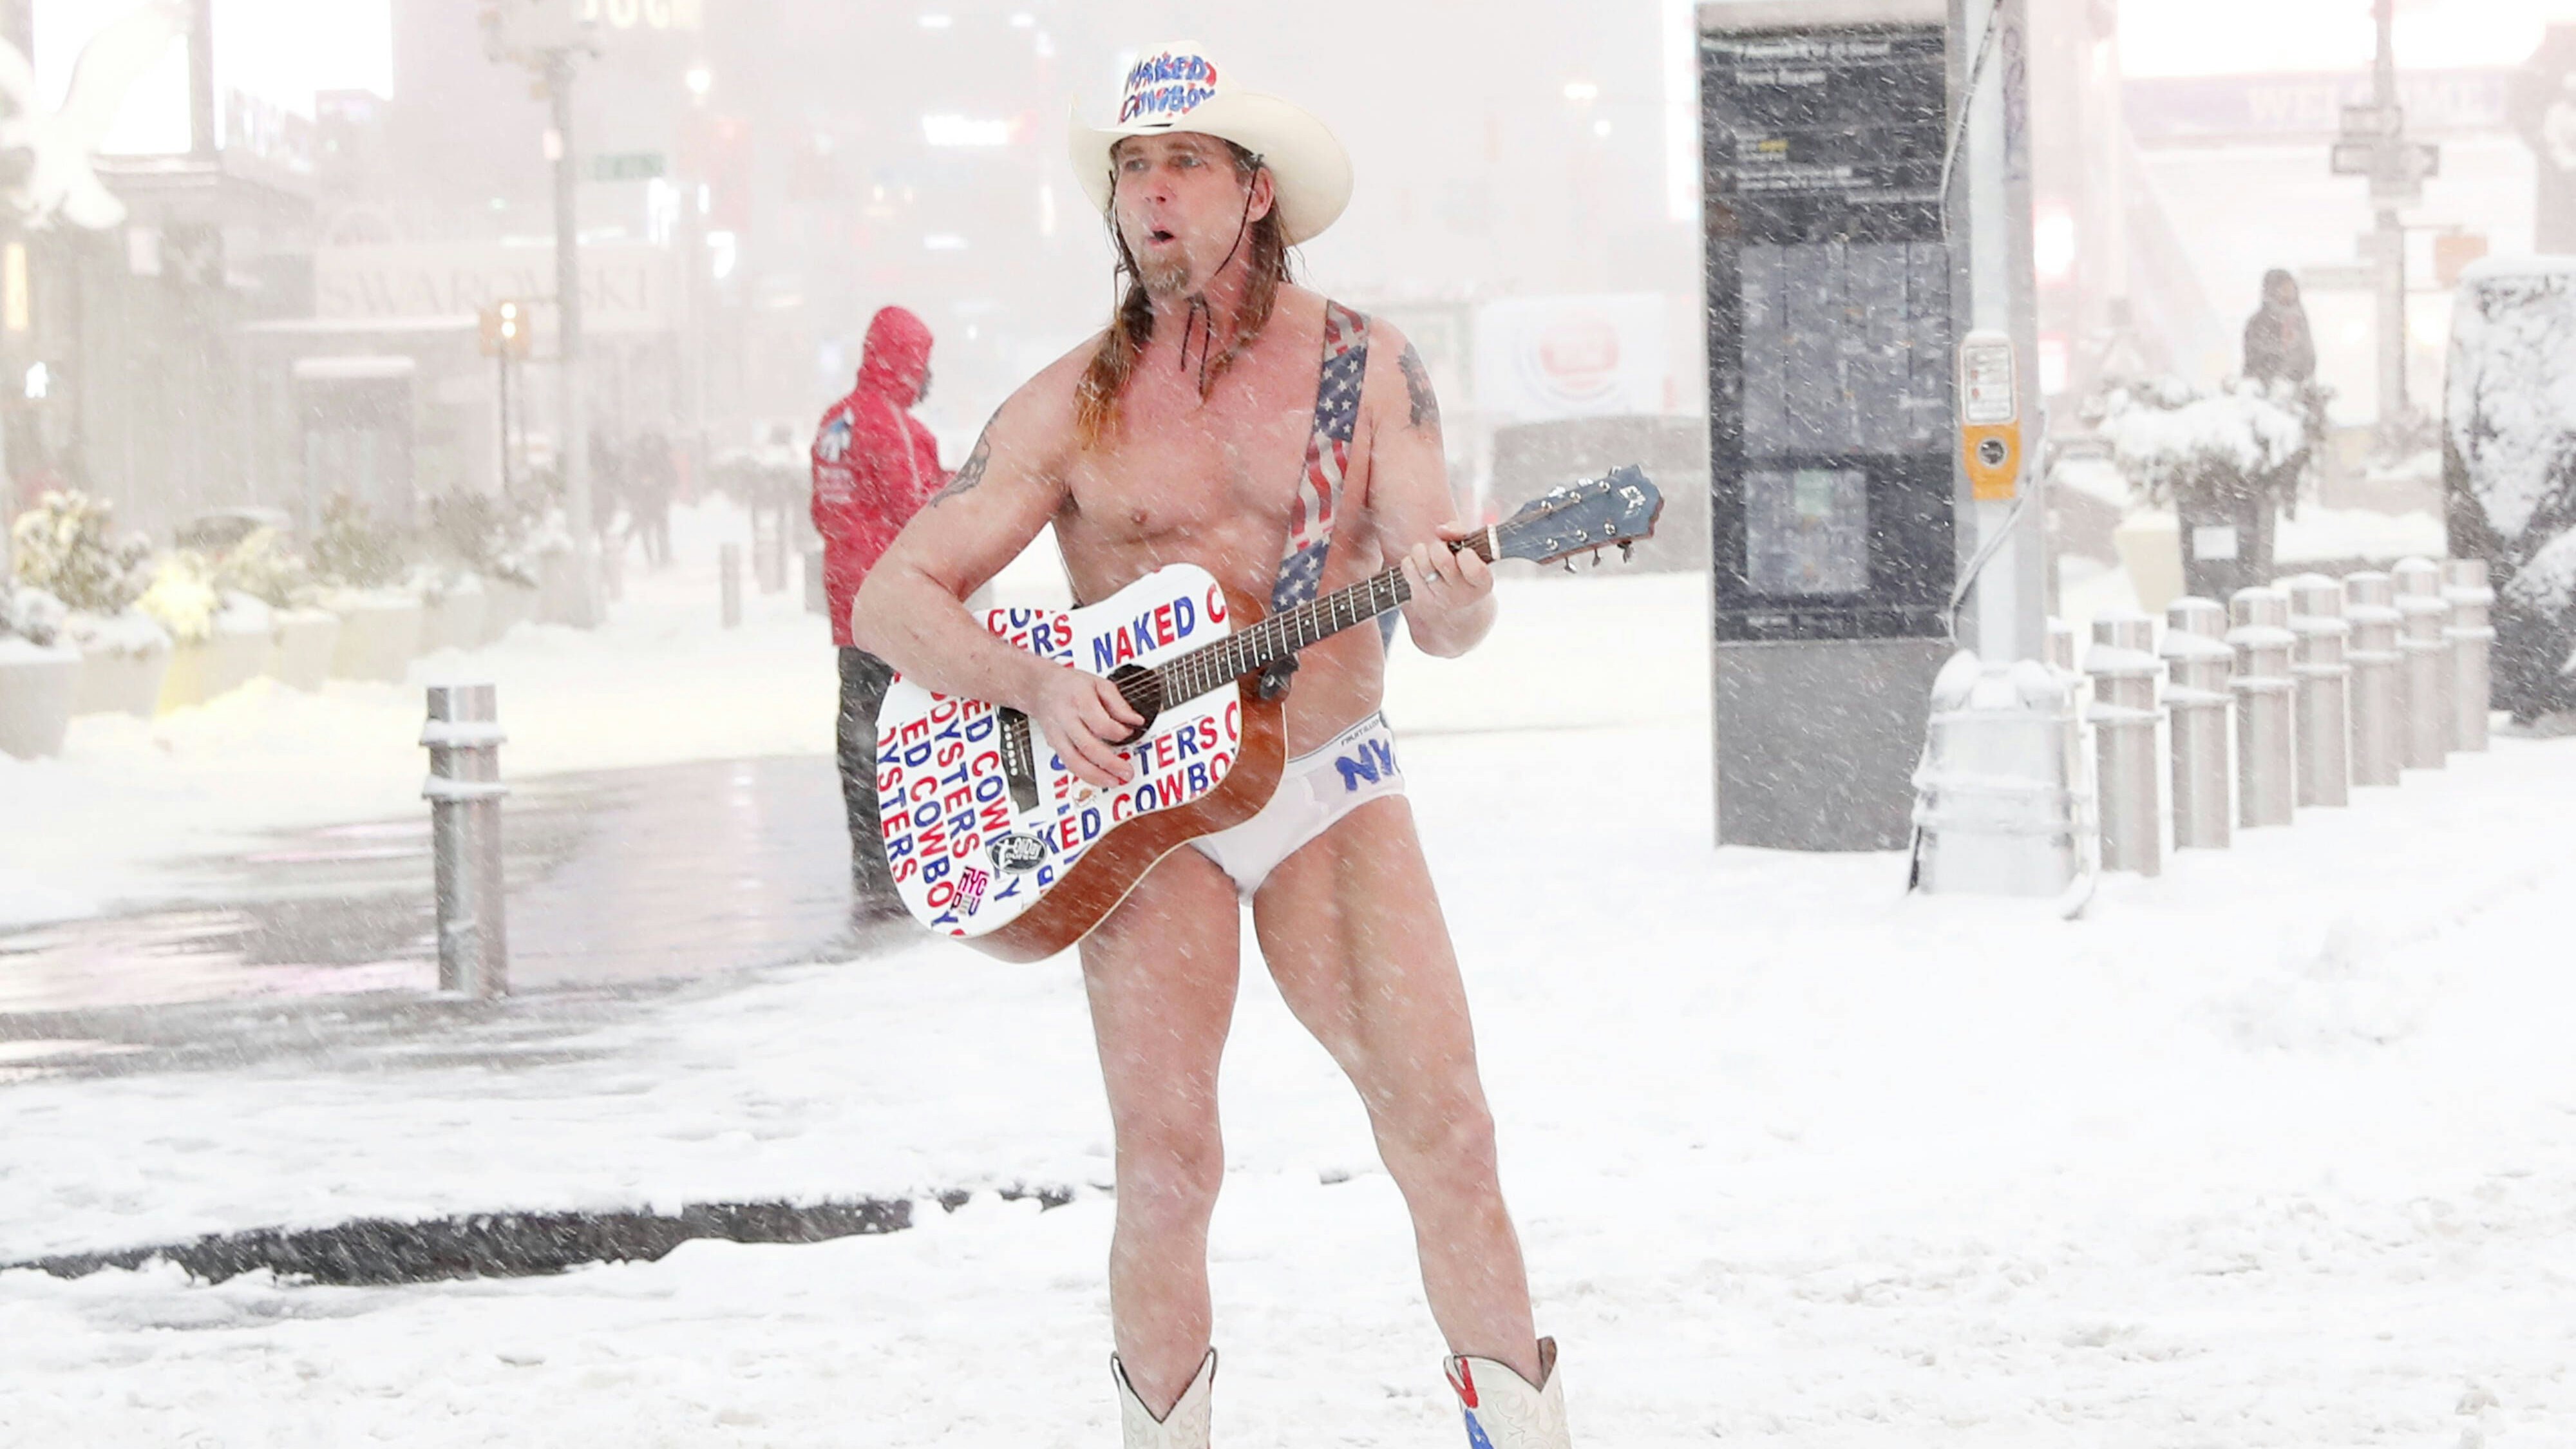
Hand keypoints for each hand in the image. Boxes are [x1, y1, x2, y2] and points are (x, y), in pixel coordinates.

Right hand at [1030, 665, 1142, 788]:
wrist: (1040, 687)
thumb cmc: (1070, 685)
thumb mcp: (1099, 684)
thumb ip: (1119, 703)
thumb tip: (1135, 720)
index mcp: (1080, 700)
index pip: (1101, 723)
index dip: (1119, 732)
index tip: (1129, 732)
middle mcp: (1066, 719)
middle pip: (1088, 747)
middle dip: (1110, 763)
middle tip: (1127, 772)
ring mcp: (1058, 735)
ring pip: (1074, 762)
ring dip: (1096, 776)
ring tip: (1114, 781)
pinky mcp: (1055, 746)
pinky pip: (1070, 764)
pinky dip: (1085, 775)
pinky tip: (1099, 779)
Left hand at [1400, 524, 1493, 629]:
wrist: (1458, 616)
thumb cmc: (1466, 575)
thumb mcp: (1475, 556)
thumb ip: (1462, 535)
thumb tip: (1441, 530)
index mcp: (1481, 584)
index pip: (1474, 569)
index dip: (1465, 555)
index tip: (1464, 552)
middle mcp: (1461, 595)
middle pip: (1442, 560)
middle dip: (1439, 547)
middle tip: (1440, 549)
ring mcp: (1439, 599)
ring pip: (1422, 562)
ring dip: (1421, 551)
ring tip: (1427, 555)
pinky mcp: (1419, 600)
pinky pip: (1408, 568)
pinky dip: (1410, 561)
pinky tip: (1418, 566)